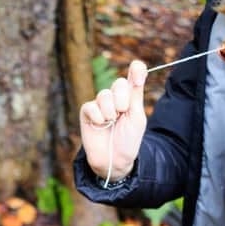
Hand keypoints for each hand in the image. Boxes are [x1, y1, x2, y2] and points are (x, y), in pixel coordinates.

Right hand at [79, 60, 147, 180]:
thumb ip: (135, 92)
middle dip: (123, 100)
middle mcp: (114, 98)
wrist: (114, 160)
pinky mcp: (87, 112)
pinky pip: (92, 106)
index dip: (136, 70)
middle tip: (122, 115)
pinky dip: (98, 117)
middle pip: (119, 83)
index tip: (138, 72)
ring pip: (104, 95)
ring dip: (111, 111)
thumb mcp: (136, 115)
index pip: (134, 74)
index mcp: (130, 97)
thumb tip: (137, 66)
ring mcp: (100, 104)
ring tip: (111, 123)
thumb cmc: (128, 139)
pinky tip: (100, 126)